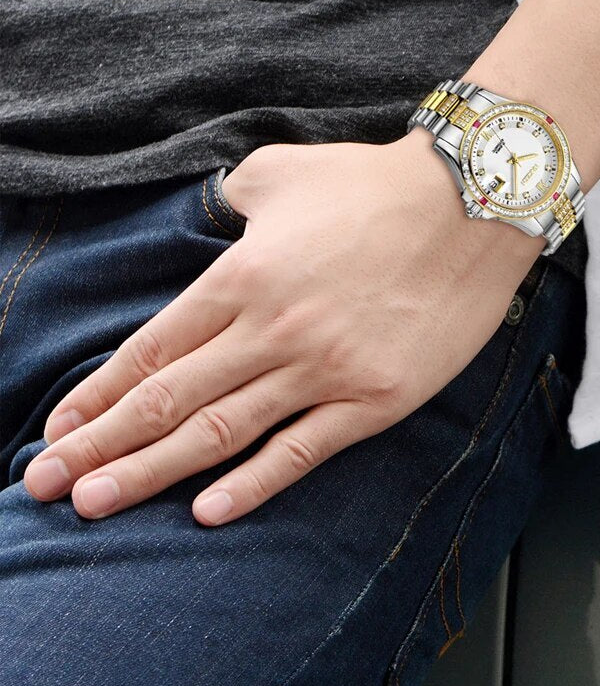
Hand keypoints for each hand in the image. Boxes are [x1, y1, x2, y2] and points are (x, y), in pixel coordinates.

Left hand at [24, 133, 543, 524]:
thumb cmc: (377, 184)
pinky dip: (252, 483)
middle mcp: (273, 330)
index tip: (60, 428)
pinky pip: (303, 450)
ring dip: (150, 473)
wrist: (472, 203)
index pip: (153, 349)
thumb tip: (217, 220)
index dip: (99, 394)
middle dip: (99, 446)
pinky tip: (206, 511)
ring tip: (93, 505)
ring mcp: (324, 369)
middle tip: (43, 486)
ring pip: (220, 433)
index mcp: (243, 276)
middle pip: (170, 400)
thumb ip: (234, 199)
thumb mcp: (284, 173)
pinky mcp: (375, 397)